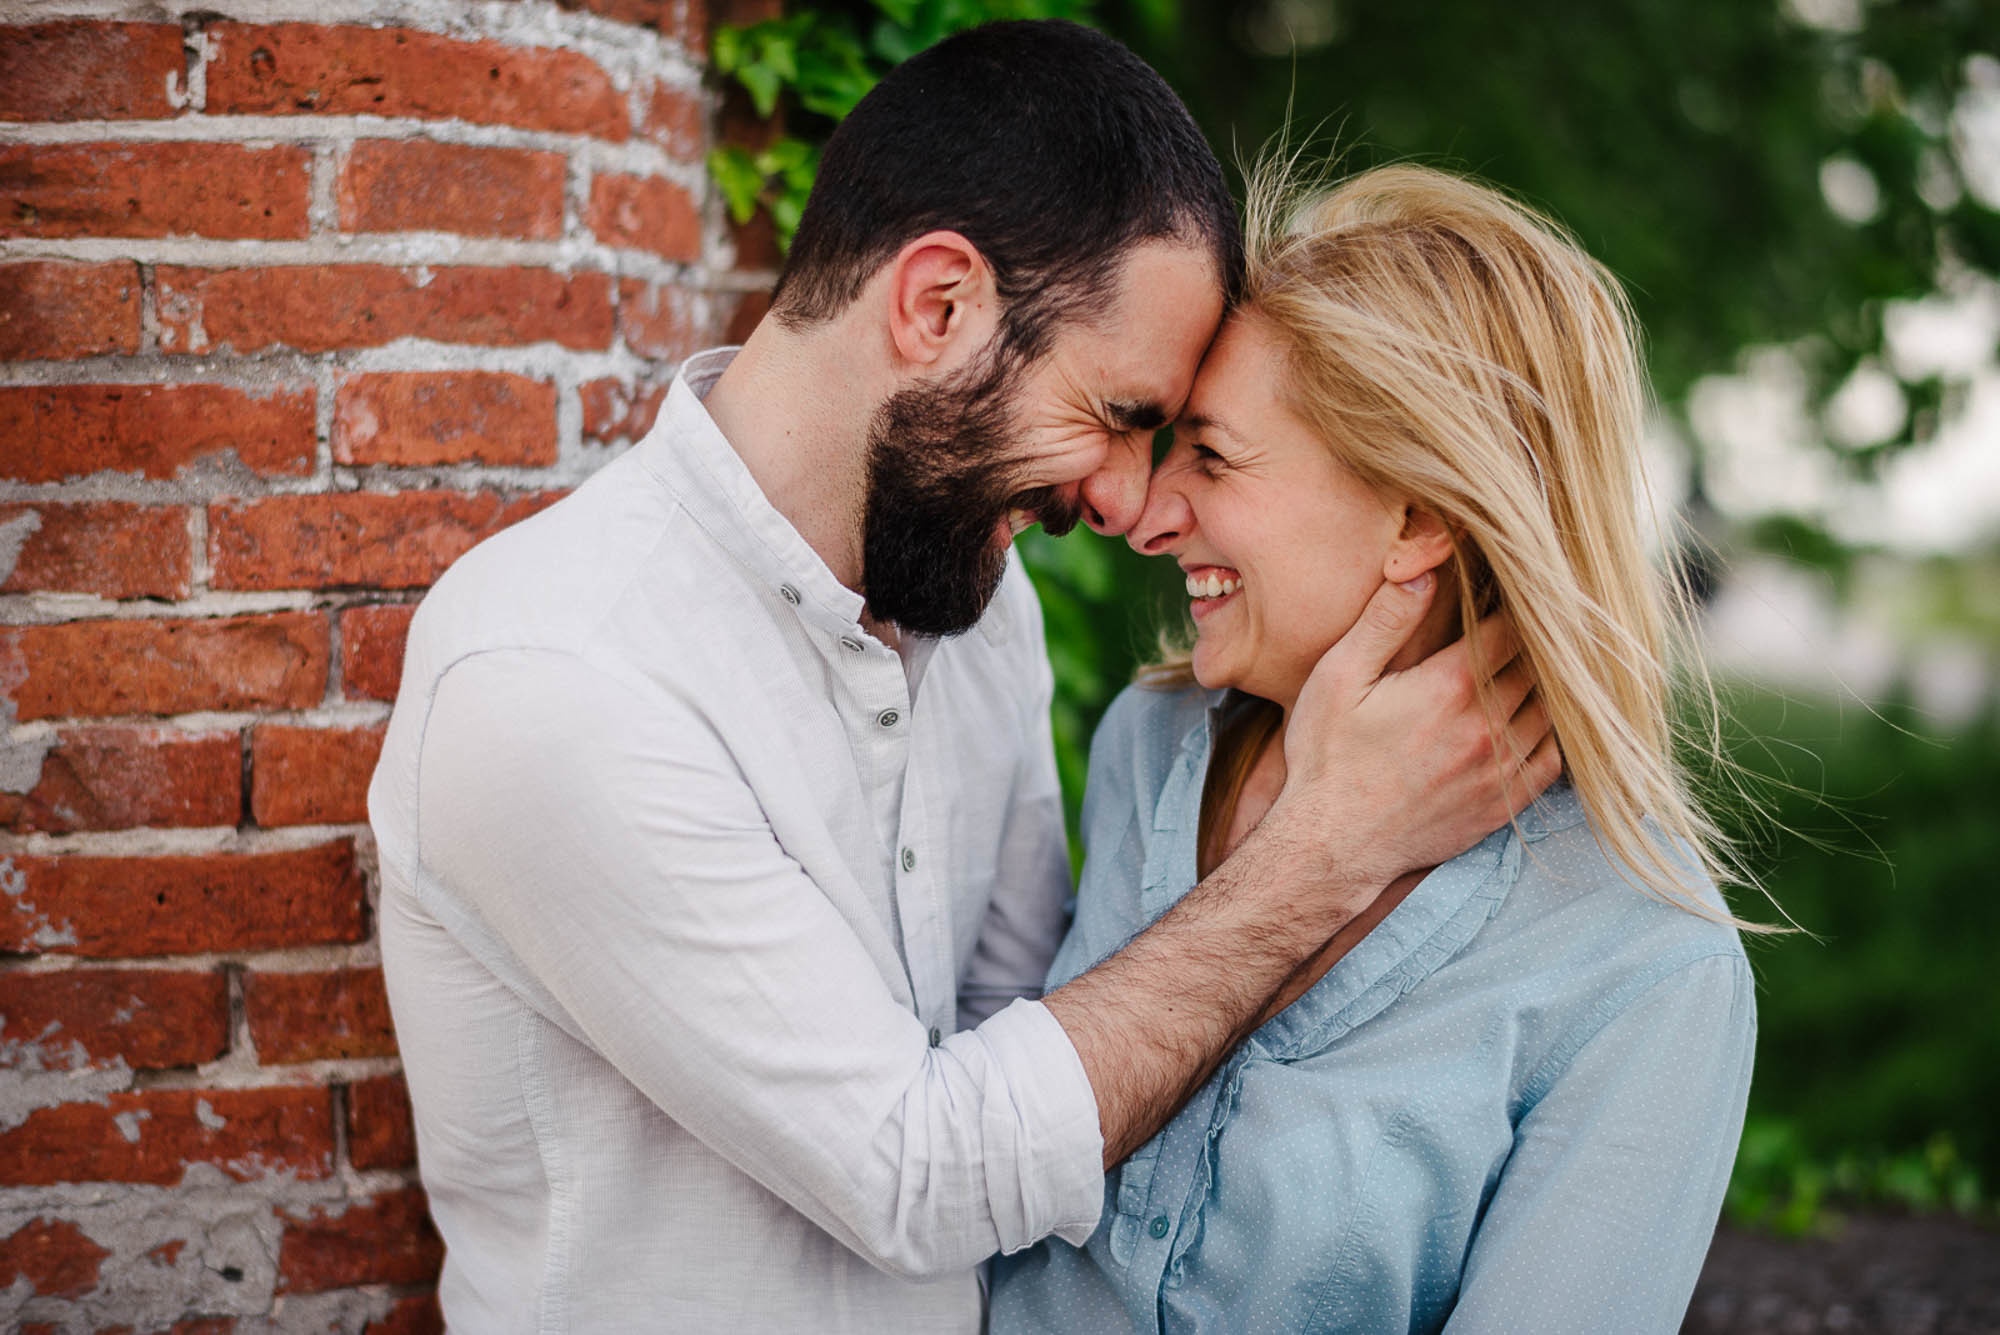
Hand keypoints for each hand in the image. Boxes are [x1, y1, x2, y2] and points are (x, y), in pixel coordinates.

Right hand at [1274, 572, 1560, 894]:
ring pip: (1553, 707)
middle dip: (1535, 637)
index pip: (1512, 625)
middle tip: (1531, 618)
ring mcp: (1501, 768)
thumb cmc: (1327, 758)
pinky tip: (1533, 715)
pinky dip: (1553, 731)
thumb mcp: (1339, 678)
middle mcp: (1487, 725)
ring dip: (1547, 682)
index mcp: (1449, 686)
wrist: (1332, 846)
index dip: (1516, 601)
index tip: (1511, 587)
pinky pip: (1554, 757)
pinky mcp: (1504, 802)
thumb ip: (1384, 621)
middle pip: (1540, 663)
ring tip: (1534, 661)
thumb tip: (1424, 570)